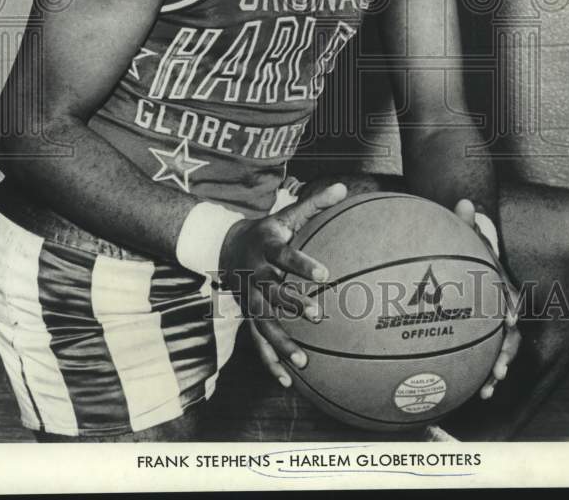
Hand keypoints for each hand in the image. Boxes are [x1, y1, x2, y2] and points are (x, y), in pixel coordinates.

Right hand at [220, 182, 347, 384]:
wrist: (225, 247)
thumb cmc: (267, 231)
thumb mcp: (286, 215)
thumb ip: (314, 205)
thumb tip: (342, 188)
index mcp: (266, 249)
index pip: (285, 257)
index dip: (302, 264)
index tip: (324, 274)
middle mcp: (255, 275)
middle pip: (273, 292)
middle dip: (293, 304)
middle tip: (318, 315)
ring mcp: (249, 298)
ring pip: (263, 323)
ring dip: (281, 343)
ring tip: (304, 362)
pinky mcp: (248, 315)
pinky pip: (257, 341)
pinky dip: (269, 361)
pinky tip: (285, 381)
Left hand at [453, 198, 520, 400]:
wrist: (462, 257)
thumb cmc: (464, 246)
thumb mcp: (467, 232)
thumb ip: (466, 221)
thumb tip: (465, 201)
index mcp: (502, 287)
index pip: (512, 300)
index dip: (511, 310)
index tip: (508, 323)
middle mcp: (501, 310)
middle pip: (510, 335)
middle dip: (507, 353)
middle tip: (498, 369)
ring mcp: (491, 326)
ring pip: (499, 352)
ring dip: (495, 371)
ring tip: (487, 391)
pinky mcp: (478, 337)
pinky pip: (481, 359)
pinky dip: (478, 376)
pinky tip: (471, 394)